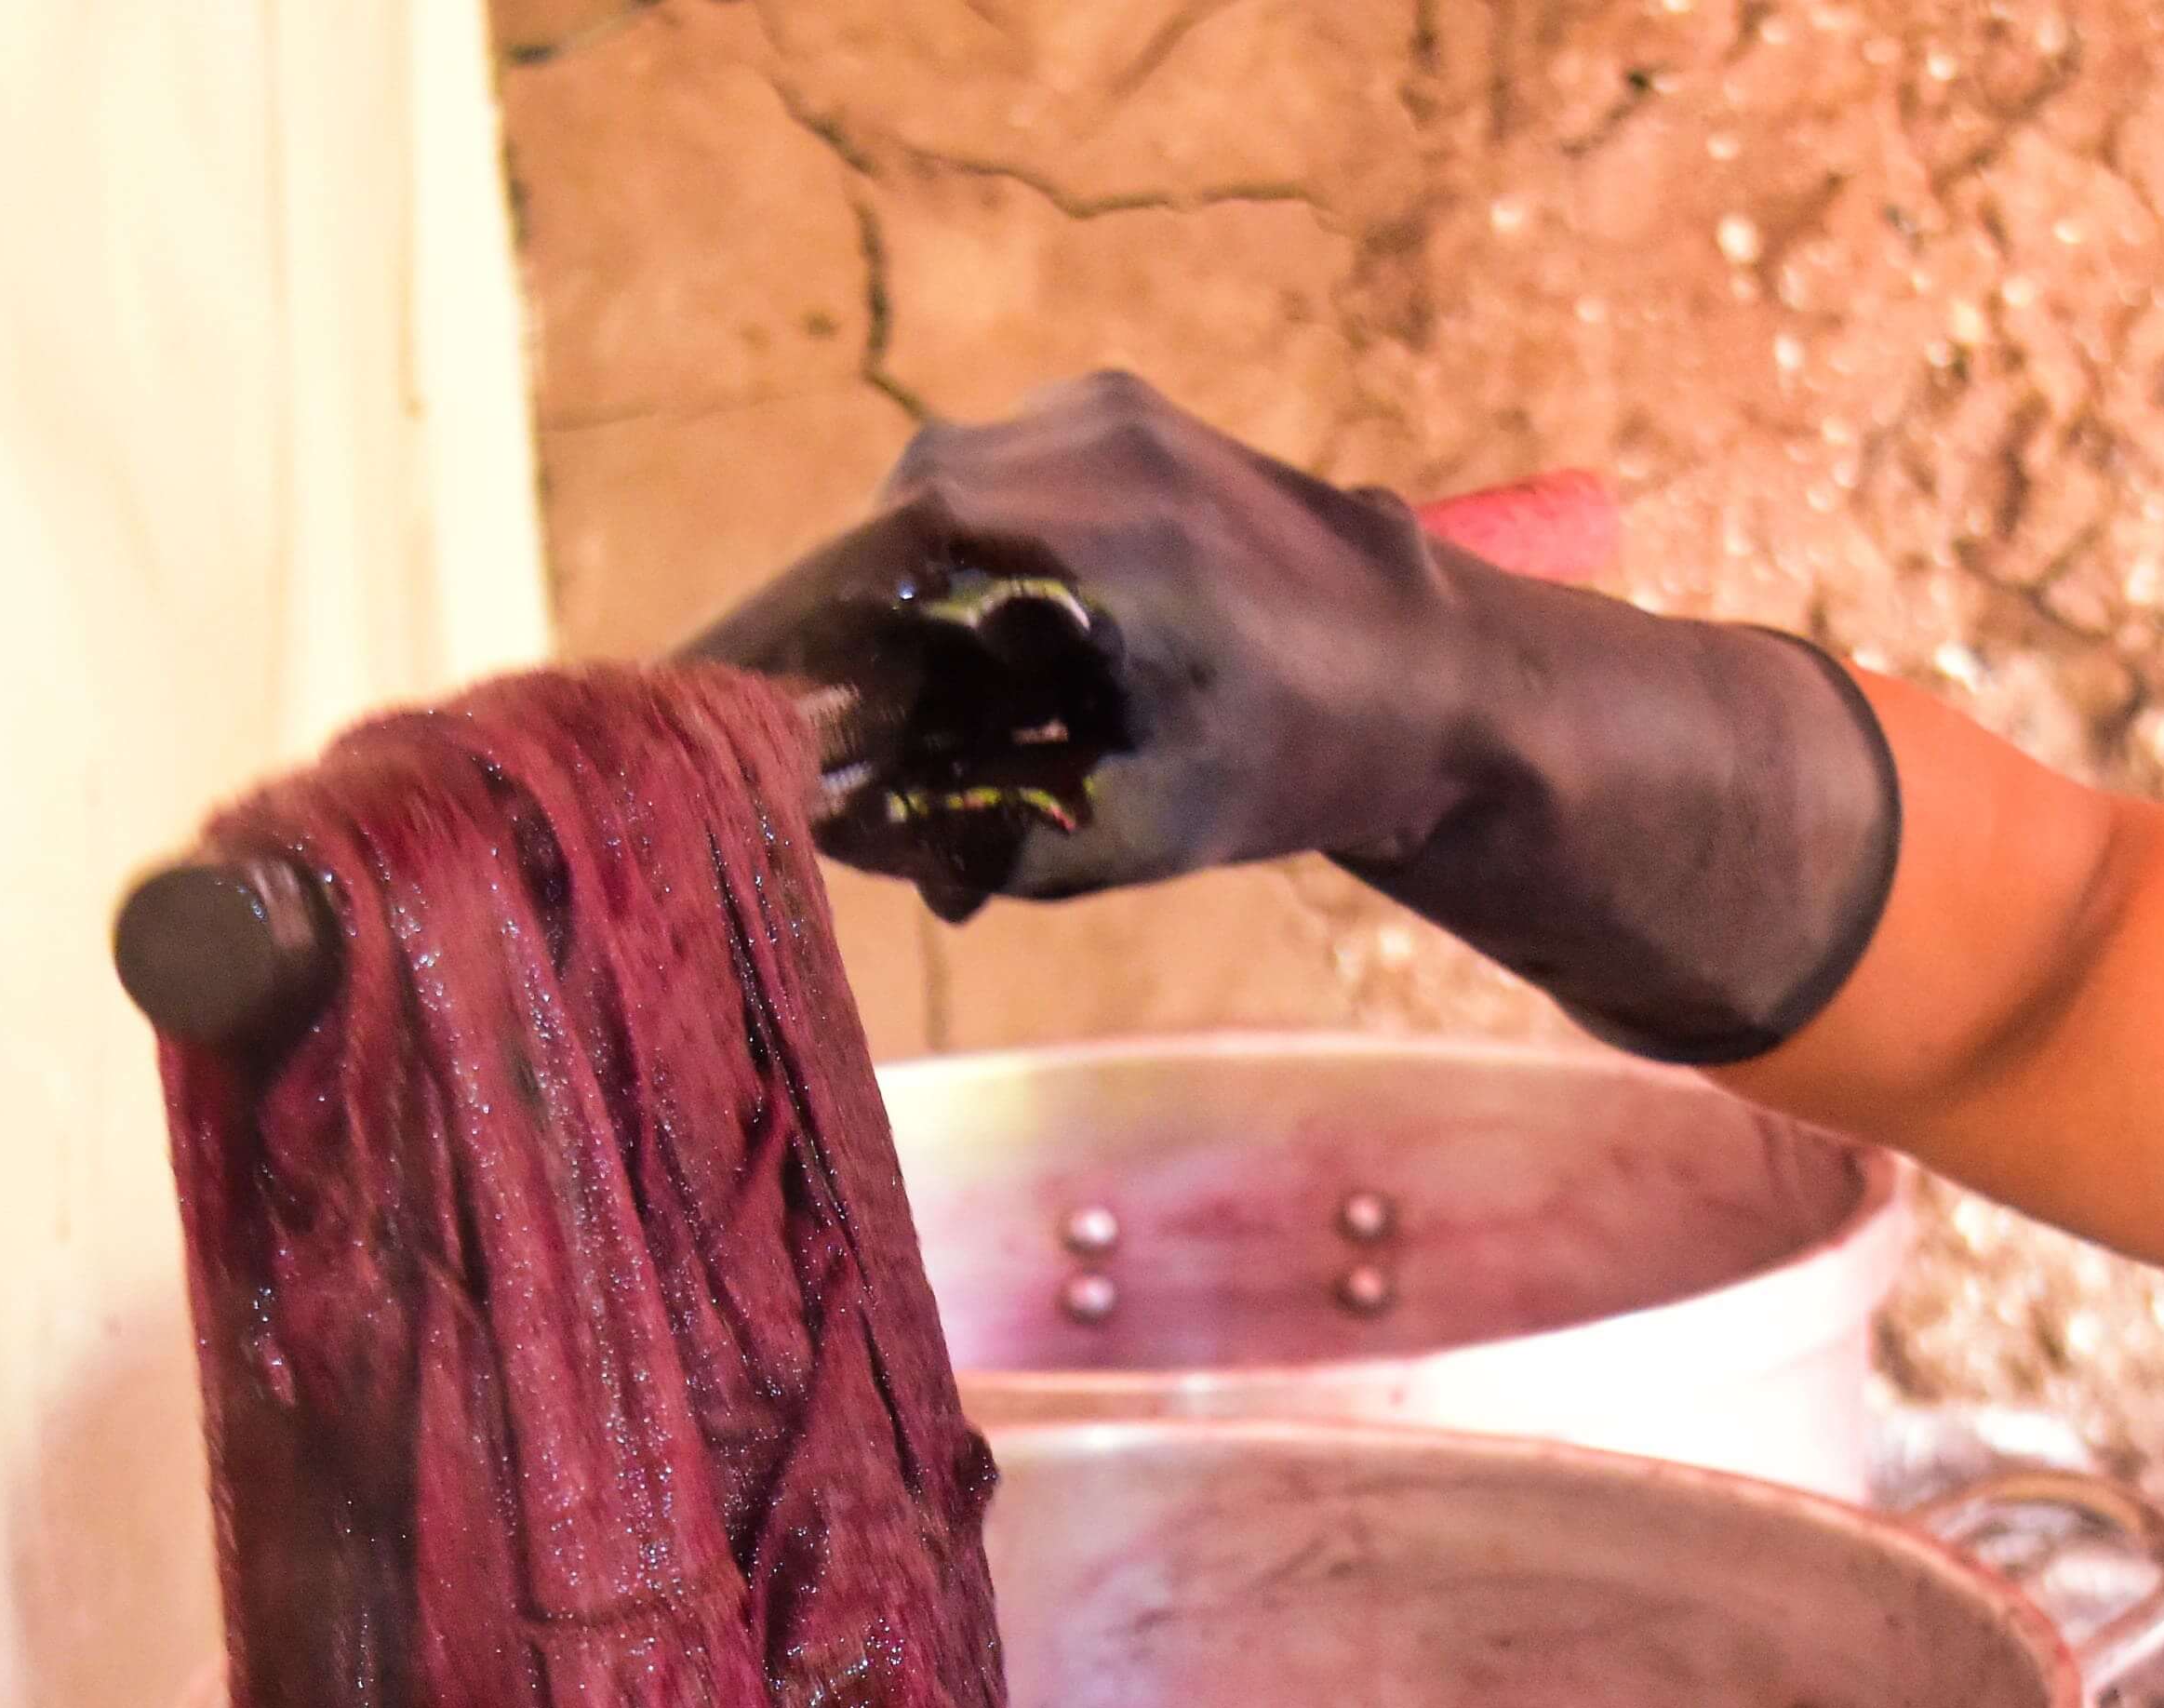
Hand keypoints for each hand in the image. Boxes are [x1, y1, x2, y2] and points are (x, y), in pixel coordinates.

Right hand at [688, 370, 1899, 1062]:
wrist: (1454, 679)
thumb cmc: (1310, 761)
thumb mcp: (1136, 829)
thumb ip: (977, 834)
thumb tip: (835, 831)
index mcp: (1092, 518)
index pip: (876, 556)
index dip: (780, 631)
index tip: (709, 692)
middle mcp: (1087, 436)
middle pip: (894, 537)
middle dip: (850, 648)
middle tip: (818, 753)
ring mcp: (1108, 417)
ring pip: (941, 522)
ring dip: (917, 628)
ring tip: (921, 747)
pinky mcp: (1125, 426)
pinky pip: (1002, 504)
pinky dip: (977, 593)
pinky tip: (993, 692)